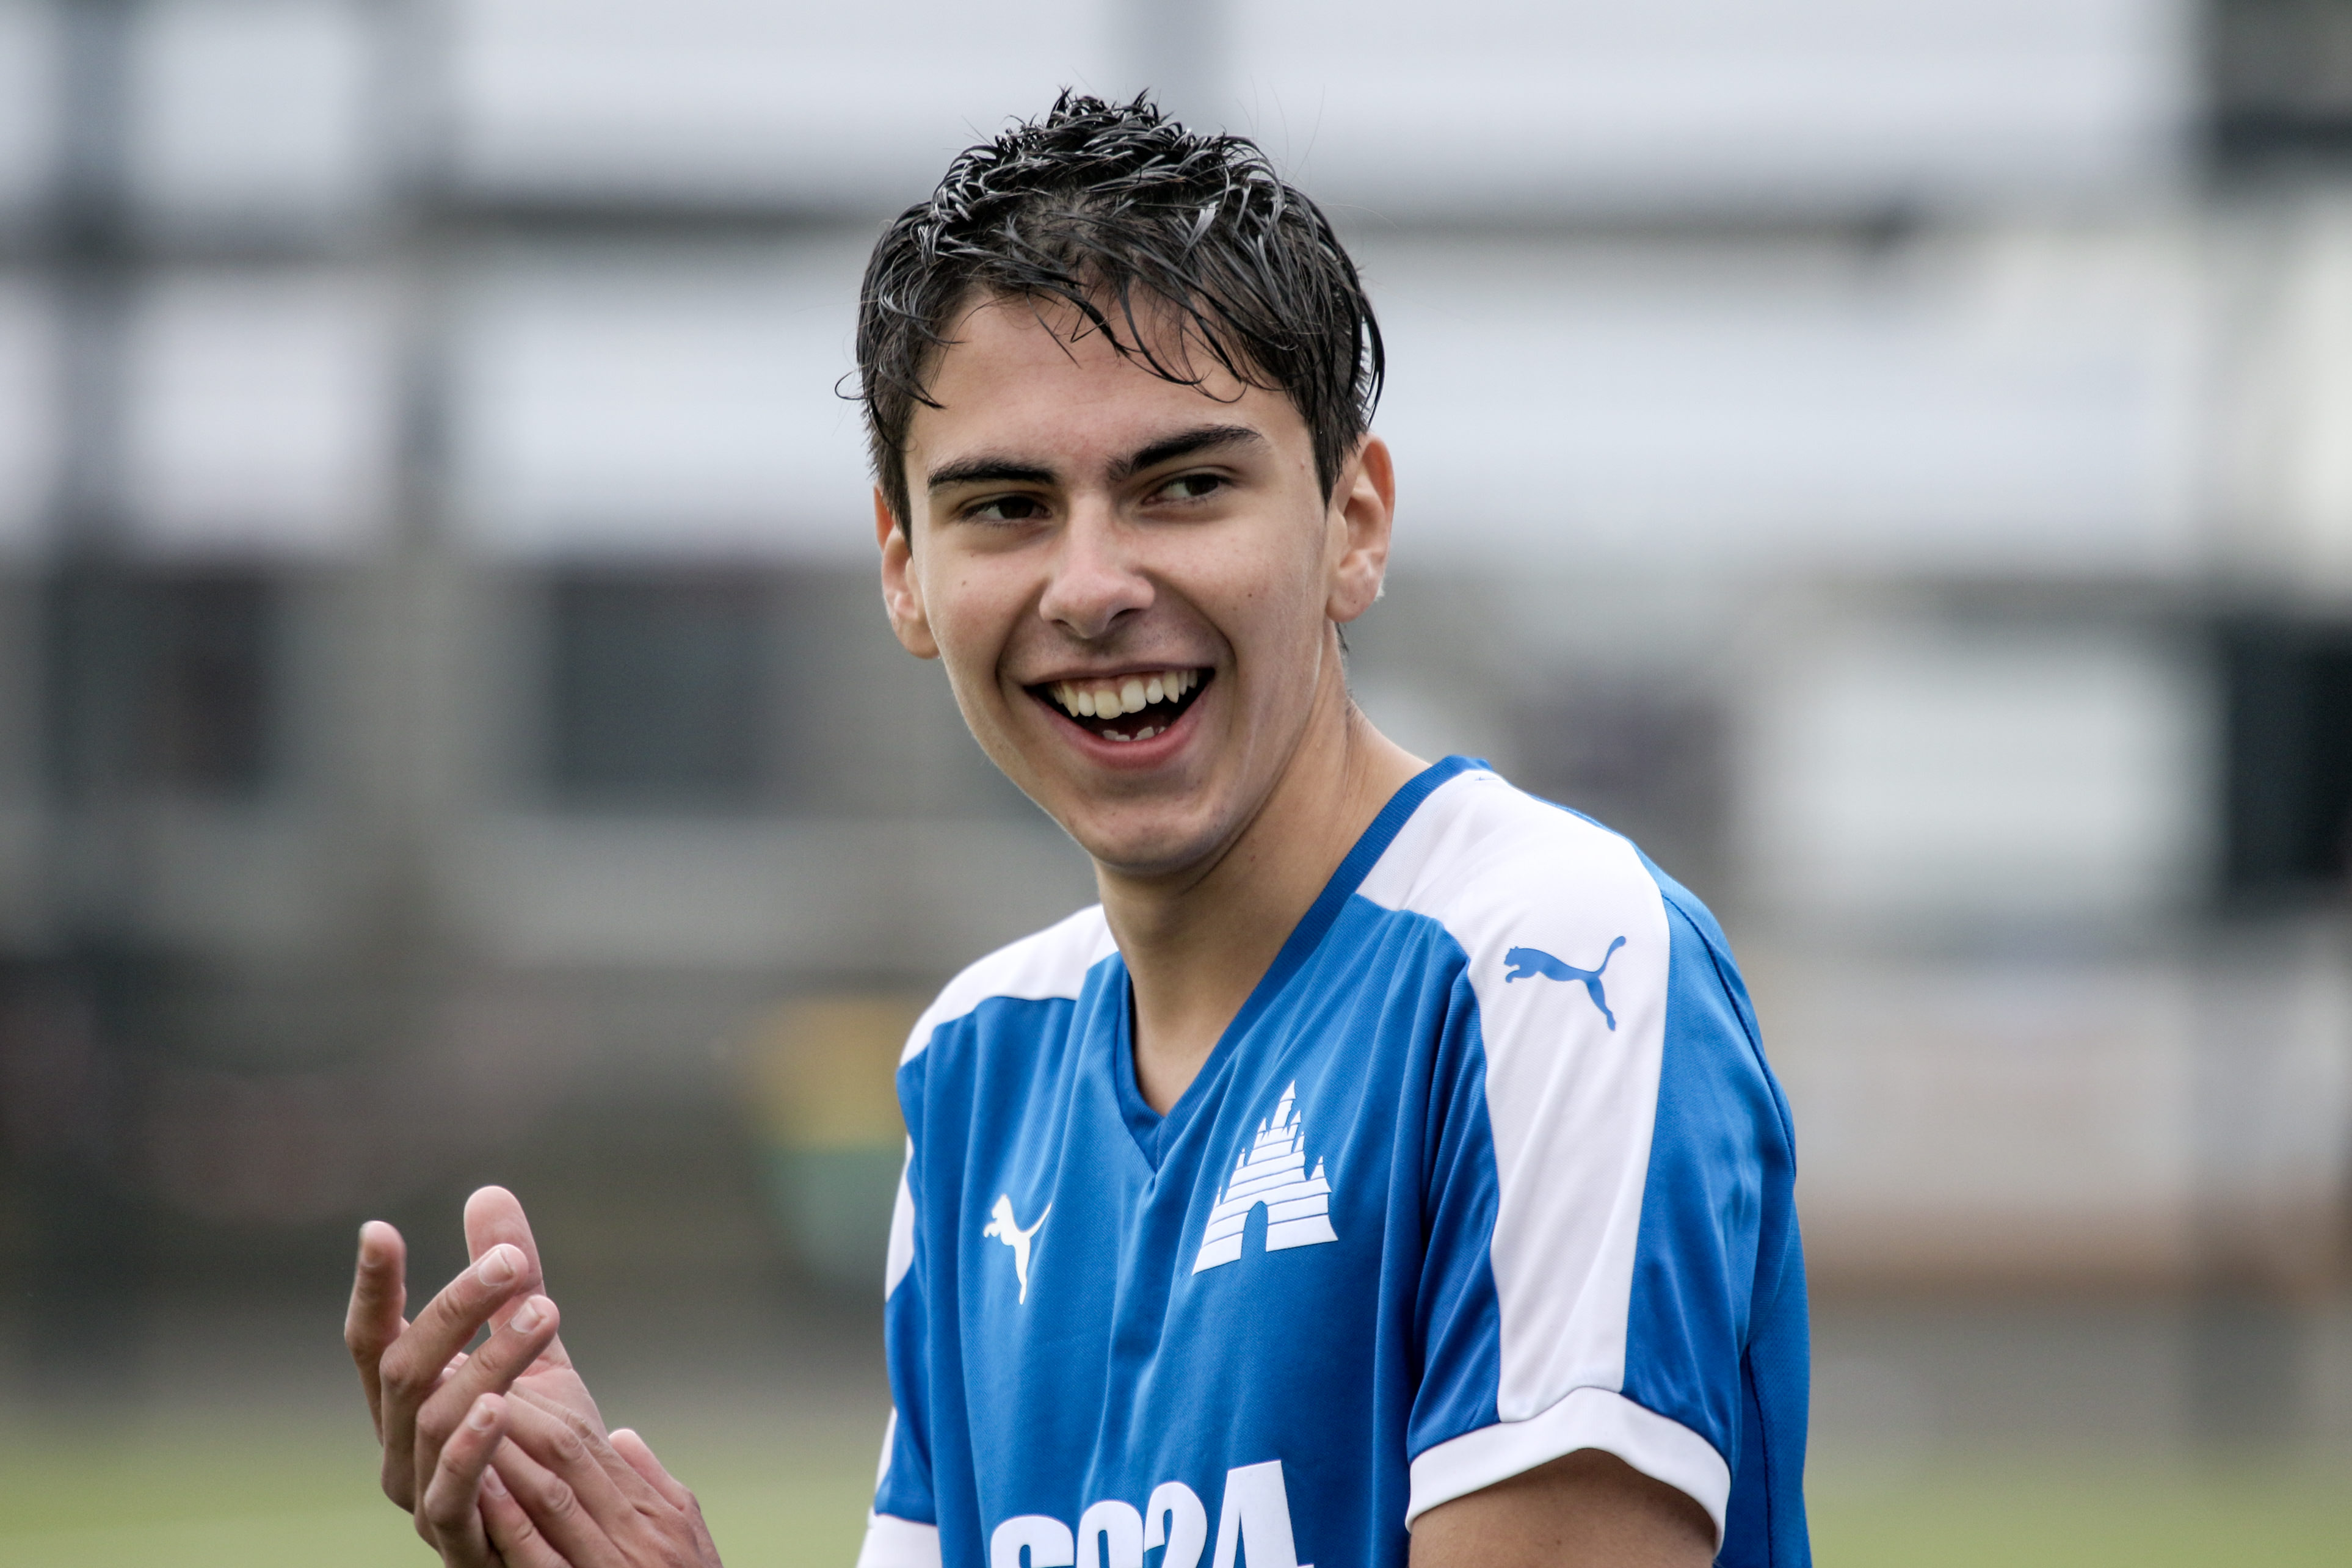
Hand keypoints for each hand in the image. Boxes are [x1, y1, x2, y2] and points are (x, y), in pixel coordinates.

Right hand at [345, 1187, 607, 1549]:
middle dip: (454, 1310)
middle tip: (512, 1262)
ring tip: (541, 1312)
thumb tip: (488, 1192)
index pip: (374, 1340)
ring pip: (433, 1421)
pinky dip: (471, 1450)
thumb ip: (510, 1281)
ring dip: (488, 1362)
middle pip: (404, 1369)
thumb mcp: (536, 1353)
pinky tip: (500, 1407)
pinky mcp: (461, 1544)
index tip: (379, 1231)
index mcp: (409, 1405)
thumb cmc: (542, 1448)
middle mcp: (400, 1451)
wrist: (577, 1543)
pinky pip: (452, 1495)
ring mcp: (423, 1499)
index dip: (374, 1290)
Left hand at [425, 1388, 722, 1566]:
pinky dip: (510, 1521)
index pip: (591, 1441)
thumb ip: (650, 1482)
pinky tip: (481, 1488)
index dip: (543, 1404)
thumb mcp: (684, 1533)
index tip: (501, 1374)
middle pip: (570, 1454)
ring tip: (466, 1412)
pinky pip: (540, 1557)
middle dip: (519, 1411)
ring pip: (552, 1495)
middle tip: (473, 1372)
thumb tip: (620, 1435)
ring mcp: (610, 1565)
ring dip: (506, 1452)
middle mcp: (634, 1530)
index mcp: (652, 1509)